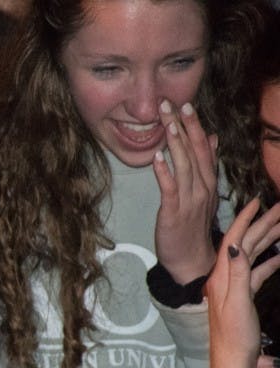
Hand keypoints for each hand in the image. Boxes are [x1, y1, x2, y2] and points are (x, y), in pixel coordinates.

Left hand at [153, 100, 217, 283]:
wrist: (192, 260)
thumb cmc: (192, 226)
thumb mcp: (203, 192)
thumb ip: (206, 165)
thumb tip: (211, 137)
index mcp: (208, 182)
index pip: (203, 147)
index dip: (195, 126)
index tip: (186, 105)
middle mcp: (202, 188)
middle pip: (195, 152)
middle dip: (185, 127)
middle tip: (174, 104)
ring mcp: (190, 200)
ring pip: (185, 166)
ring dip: (176, 144)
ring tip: (168, 123)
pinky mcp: (174, 213)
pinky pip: (171, 189)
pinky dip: (165, 173)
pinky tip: (157, 158)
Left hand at [206, 199, 279, 367]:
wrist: (231, 361)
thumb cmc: (233, 336)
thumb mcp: (237, 303)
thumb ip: (237, 273)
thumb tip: (235, 244)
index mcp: (221, 276)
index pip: (233, 240)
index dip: (246, 219)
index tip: (258, 200)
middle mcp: (225, 277)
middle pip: (245, 243)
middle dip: (264, 223)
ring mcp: (234, 286)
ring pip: (254, 255)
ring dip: (269, 238)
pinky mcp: (243, 296)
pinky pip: (257, 272)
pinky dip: (270, 261)